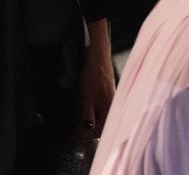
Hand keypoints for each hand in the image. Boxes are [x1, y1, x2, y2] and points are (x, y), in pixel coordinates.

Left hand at [77, 19, 114, 139]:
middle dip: (86, 125)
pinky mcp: (104, 95)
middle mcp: (112, 106)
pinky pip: (97, 108)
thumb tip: (85, 133)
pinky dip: (88, 108)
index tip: (76, 129)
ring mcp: (109, 100)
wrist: (96, 56)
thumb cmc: (93, 76)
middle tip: (75, 119)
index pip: (100, 131)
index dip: (87, 133)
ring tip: (78, 109)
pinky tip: (82, 103)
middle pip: (100, 124)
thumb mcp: (86, 98)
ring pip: (98, 116)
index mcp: (111, 109)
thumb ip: (87, 117)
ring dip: (86, 116)